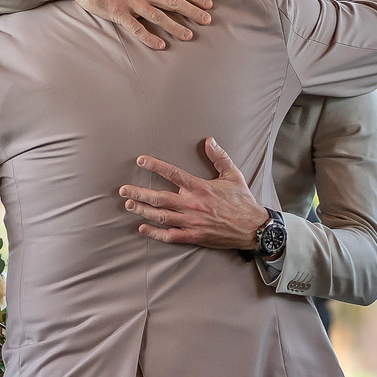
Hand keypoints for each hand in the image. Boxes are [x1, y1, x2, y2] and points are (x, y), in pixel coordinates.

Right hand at [35, 0, 212, 49]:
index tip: (208, 4)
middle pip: (173, 1)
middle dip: (192, 11)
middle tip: (207, 21)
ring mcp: (130, 2)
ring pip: (158, 15)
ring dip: (174, 26)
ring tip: (188, 35)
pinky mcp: (118, 13)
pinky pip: (136, 27)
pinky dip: (149, 36)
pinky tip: (160, 45)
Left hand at [118, 137, 267, 248]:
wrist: (253, 228)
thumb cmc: (242, 201)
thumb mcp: (233, 175)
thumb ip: (219, 157)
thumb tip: (209, 140)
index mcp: (200, 188)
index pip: (173, 173)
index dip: (155, 166)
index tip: (140, 161)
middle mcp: (192, 204)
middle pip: (160, 198)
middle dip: (139, 193)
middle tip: (123, 190)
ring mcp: (191, 222)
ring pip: (161, 216)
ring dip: (142, 211)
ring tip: (128, 205)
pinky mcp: (194, 236)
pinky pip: (170, 235)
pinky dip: (155, 233)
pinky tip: (142, 229)